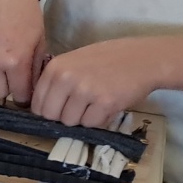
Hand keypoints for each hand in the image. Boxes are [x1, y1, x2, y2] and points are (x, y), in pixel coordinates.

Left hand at [31, 37, 163, 127]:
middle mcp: (66, 78)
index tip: (60, 109)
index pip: (38, 104)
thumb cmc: (108, 60)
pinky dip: (99, 120)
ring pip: (71, 122)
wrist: (145, 58)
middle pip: (51, 116)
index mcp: (55, 67)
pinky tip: (108, 105)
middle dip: (64, 117)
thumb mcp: (74, 62)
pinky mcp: (104, 103)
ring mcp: (85, 91)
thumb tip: (41, 109)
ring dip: (83, 118)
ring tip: (96, 103)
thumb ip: (56, 81)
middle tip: (81, 108)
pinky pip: (91, 124)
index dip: (49, 111)